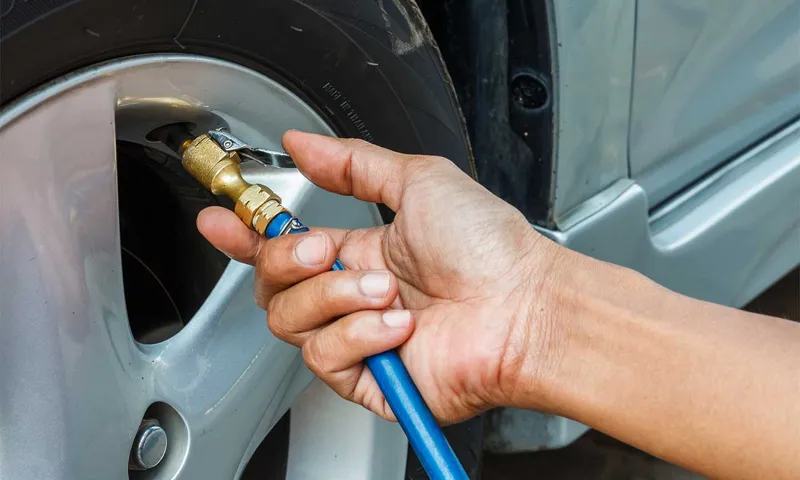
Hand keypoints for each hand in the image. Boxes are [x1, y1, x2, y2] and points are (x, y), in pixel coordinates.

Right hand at [197, 131, 564, 422]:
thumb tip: (303, 143)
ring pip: (291, 321)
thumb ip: (353, 163)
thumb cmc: (490, 248)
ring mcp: (361, 340)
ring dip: (335, 297)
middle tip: (325, 249)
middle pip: (273, 286)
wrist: (526, 307)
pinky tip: (397, 328)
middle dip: (287, 260)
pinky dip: (359, 335)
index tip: (220, 219)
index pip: (284, 247)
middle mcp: (354, 297)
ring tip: (386, 290)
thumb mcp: (418, 181)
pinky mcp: (369, 381)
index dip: (245, 235)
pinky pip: (325, 357)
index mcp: (361, 253)